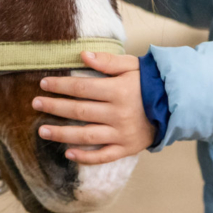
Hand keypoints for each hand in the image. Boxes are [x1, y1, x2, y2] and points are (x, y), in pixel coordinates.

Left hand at [33, 51, 155, 164]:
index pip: (81, 88)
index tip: (44, 84)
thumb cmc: (150, 82)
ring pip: (86, 136)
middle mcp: (118, 114)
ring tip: (42, 131)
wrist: (176, 105)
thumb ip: (108, 61)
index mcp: (118, 91)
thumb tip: (83, 56)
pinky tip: (68, 153)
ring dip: (61, 134)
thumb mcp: (132, 66)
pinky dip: (85, 157)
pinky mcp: (127, 148)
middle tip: (36, 104)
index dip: (60, 86)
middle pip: (79, 111)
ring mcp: (122, 133)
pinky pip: (103, 156)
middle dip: (54, 107)